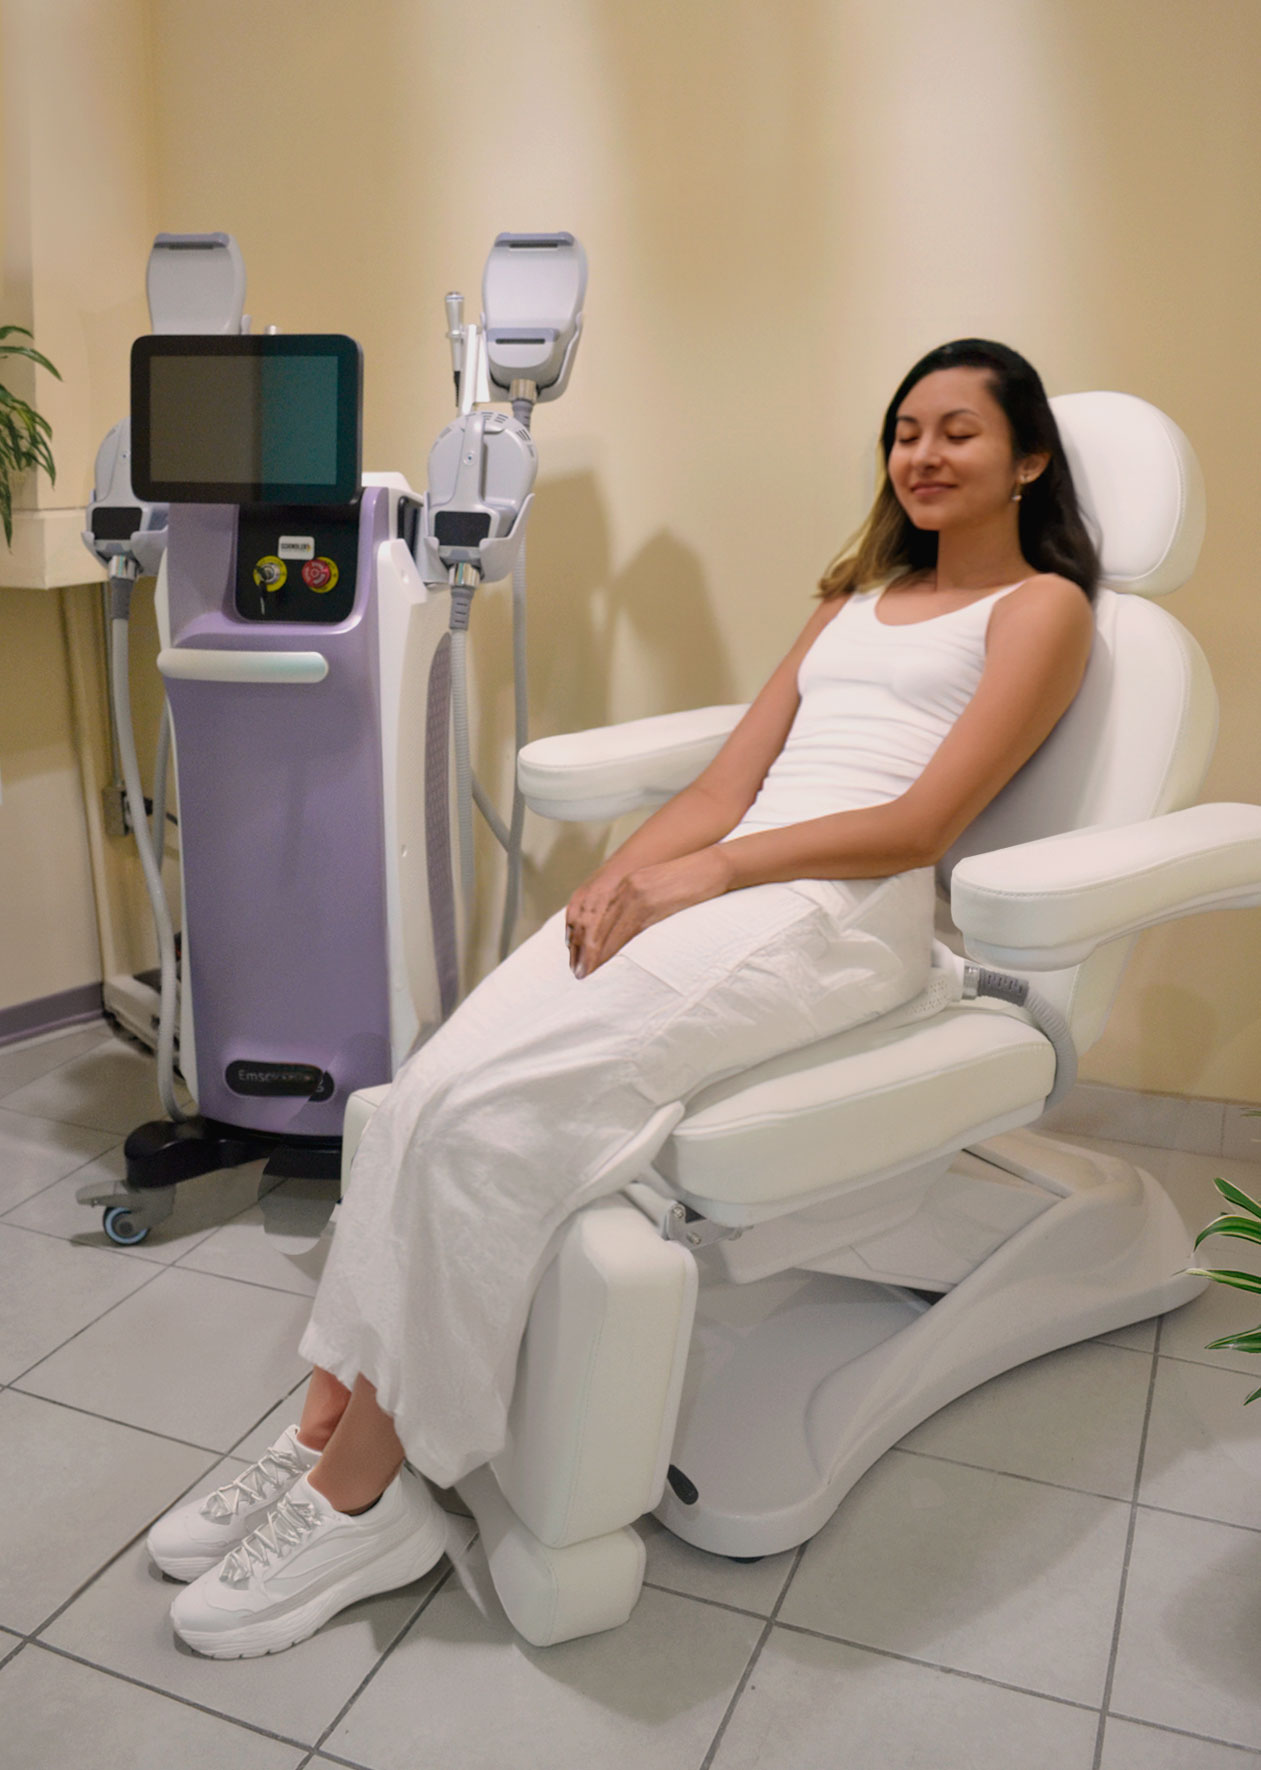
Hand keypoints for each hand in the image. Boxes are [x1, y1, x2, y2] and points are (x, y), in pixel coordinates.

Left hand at [564, 848, 733, 977]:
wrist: (712, 867)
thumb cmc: (692, 882)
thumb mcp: (659, 891)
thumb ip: (642, 906)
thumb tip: (633, 930)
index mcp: (626, 884)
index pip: (595, 914)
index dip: (583, 937)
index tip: (577, 956)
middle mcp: (624, 887)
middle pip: (594, 922)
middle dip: (582, 949)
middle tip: (576, 970)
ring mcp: (635, 894)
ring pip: (604, 928)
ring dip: (592, 954)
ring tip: (584, 972)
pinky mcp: (647, 903)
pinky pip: (623, 931)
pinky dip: (610, 950)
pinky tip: (603, 962)